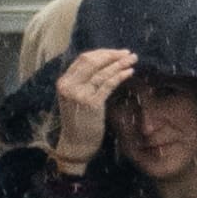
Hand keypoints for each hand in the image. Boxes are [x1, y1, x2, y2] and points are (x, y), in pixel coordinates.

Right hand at [47, 41, 134, 172]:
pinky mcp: (91, 104)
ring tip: (133, 59)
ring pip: (102, 72)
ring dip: (119, 64)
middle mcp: (69, 86)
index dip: (102, 53)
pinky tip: (129, 72)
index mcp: (63, 82)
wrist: (75, 144)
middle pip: (92, 62)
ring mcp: (80, 94)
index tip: (117, 52)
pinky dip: (120, 76)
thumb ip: (82, 81)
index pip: (83, 59)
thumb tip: (104, 63)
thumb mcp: (74, 98)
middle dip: (112, 55)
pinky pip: (108, 84)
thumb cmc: (78, 121)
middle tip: (128, 53)